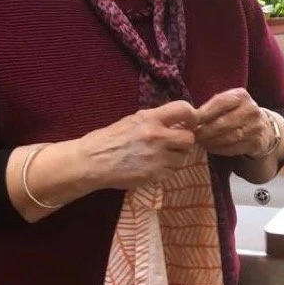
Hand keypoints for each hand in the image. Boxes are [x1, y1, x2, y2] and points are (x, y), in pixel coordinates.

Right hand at [77, 100, 197, 189]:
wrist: (91, 162)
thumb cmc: (110, 139)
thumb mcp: (133, 121)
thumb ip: (156, 120)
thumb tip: (178, 121)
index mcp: (150, 119)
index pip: (183, 109)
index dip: (192, 116)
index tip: (190, 122)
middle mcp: (156, 136)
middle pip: (189, 139)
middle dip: (184, 142)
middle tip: (174, 144)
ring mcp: (156, 158)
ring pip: (182, 158)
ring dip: (175, 157)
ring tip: (160, 156)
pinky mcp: (154, 175)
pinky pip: (171, 172)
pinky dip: (166, 170)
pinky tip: (152, 167)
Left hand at [193, 88, 272, 157]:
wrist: (263, 127)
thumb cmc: (237, 113)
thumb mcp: (228, 103)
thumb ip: (212, 107)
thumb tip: (189, 118)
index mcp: (241, 96)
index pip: (219, 103)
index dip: (203, 113)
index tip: (190, 122)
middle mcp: (251, 110)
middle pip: (223, 123)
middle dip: (205, 131)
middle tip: (192, 136)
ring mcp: (256, 127)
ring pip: (228, 137)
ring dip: (210, 142)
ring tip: (200, 142)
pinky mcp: (257, 143)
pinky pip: (234, 148)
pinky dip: (219, 149)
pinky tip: (211, 148)